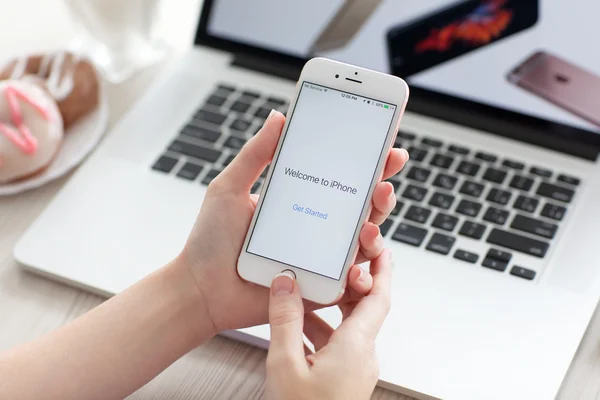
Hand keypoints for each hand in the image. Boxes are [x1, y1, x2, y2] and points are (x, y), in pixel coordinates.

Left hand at [177, 111, 407, 332]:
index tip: (385, 143)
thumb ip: (256, 154)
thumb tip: (279, 116)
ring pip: (363, 242)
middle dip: (381, 190)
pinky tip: (361, 257)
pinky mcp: (319, 288)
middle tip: (386, 175)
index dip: (367, 162)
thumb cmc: (211, 240)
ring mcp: (320, 258)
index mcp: (301, 201)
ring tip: (373, 215)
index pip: (341, 178)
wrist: (201, 289)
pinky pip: (351, 281)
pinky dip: (364, 273)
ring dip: (377, 225)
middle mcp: (316, 227)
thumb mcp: (230, 188)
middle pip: (361, 208)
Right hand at [265, 249, 391, 399]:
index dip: (381, 270)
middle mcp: (362, 356)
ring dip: (328, 308)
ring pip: (346, 327)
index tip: (379, 248)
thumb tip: (285, 284)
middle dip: (349, 283)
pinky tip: (296, 328)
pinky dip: (321, 328)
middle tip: (337, 260)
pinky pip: (337, 344)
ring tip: (303, 292)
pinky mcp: (344, 380)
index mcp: (355, 347)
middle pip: (362, 308)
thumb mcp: (285, 364)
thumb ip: (285, 321)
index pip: (378, 297)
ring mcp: (354, 370)